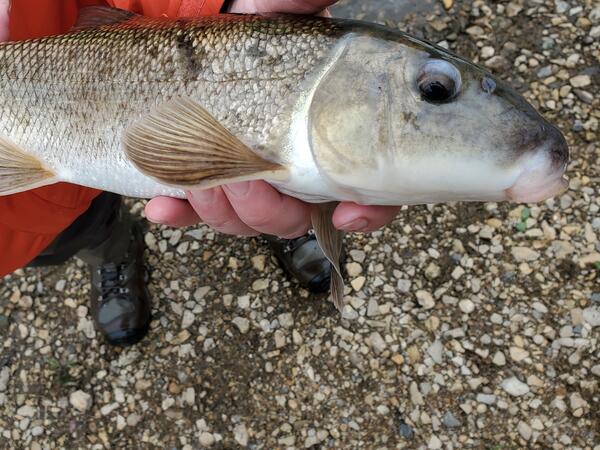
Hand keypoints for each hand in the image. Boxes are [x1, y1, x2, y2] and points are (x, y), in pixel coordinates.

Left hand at [145, 0, 400, 236]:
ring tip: (206, 182)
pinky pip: (195, 212)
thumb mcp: (281, 5)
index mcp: (322, 128)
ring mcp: (245, 172)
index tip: (346, 213)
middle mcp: (289, 158)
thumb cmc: (243, 26)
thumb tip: (312, 2)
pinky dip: (182, 213)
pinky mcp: (202, 175)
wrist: (184, 24)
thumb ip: (305, 3)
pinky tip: (162, 206)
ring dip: (227, 211)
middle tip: (253, 178)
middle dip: (274, 211)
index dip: (368, 209)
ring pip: (247, 219)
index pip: (363, 180)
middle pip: (298, 215)